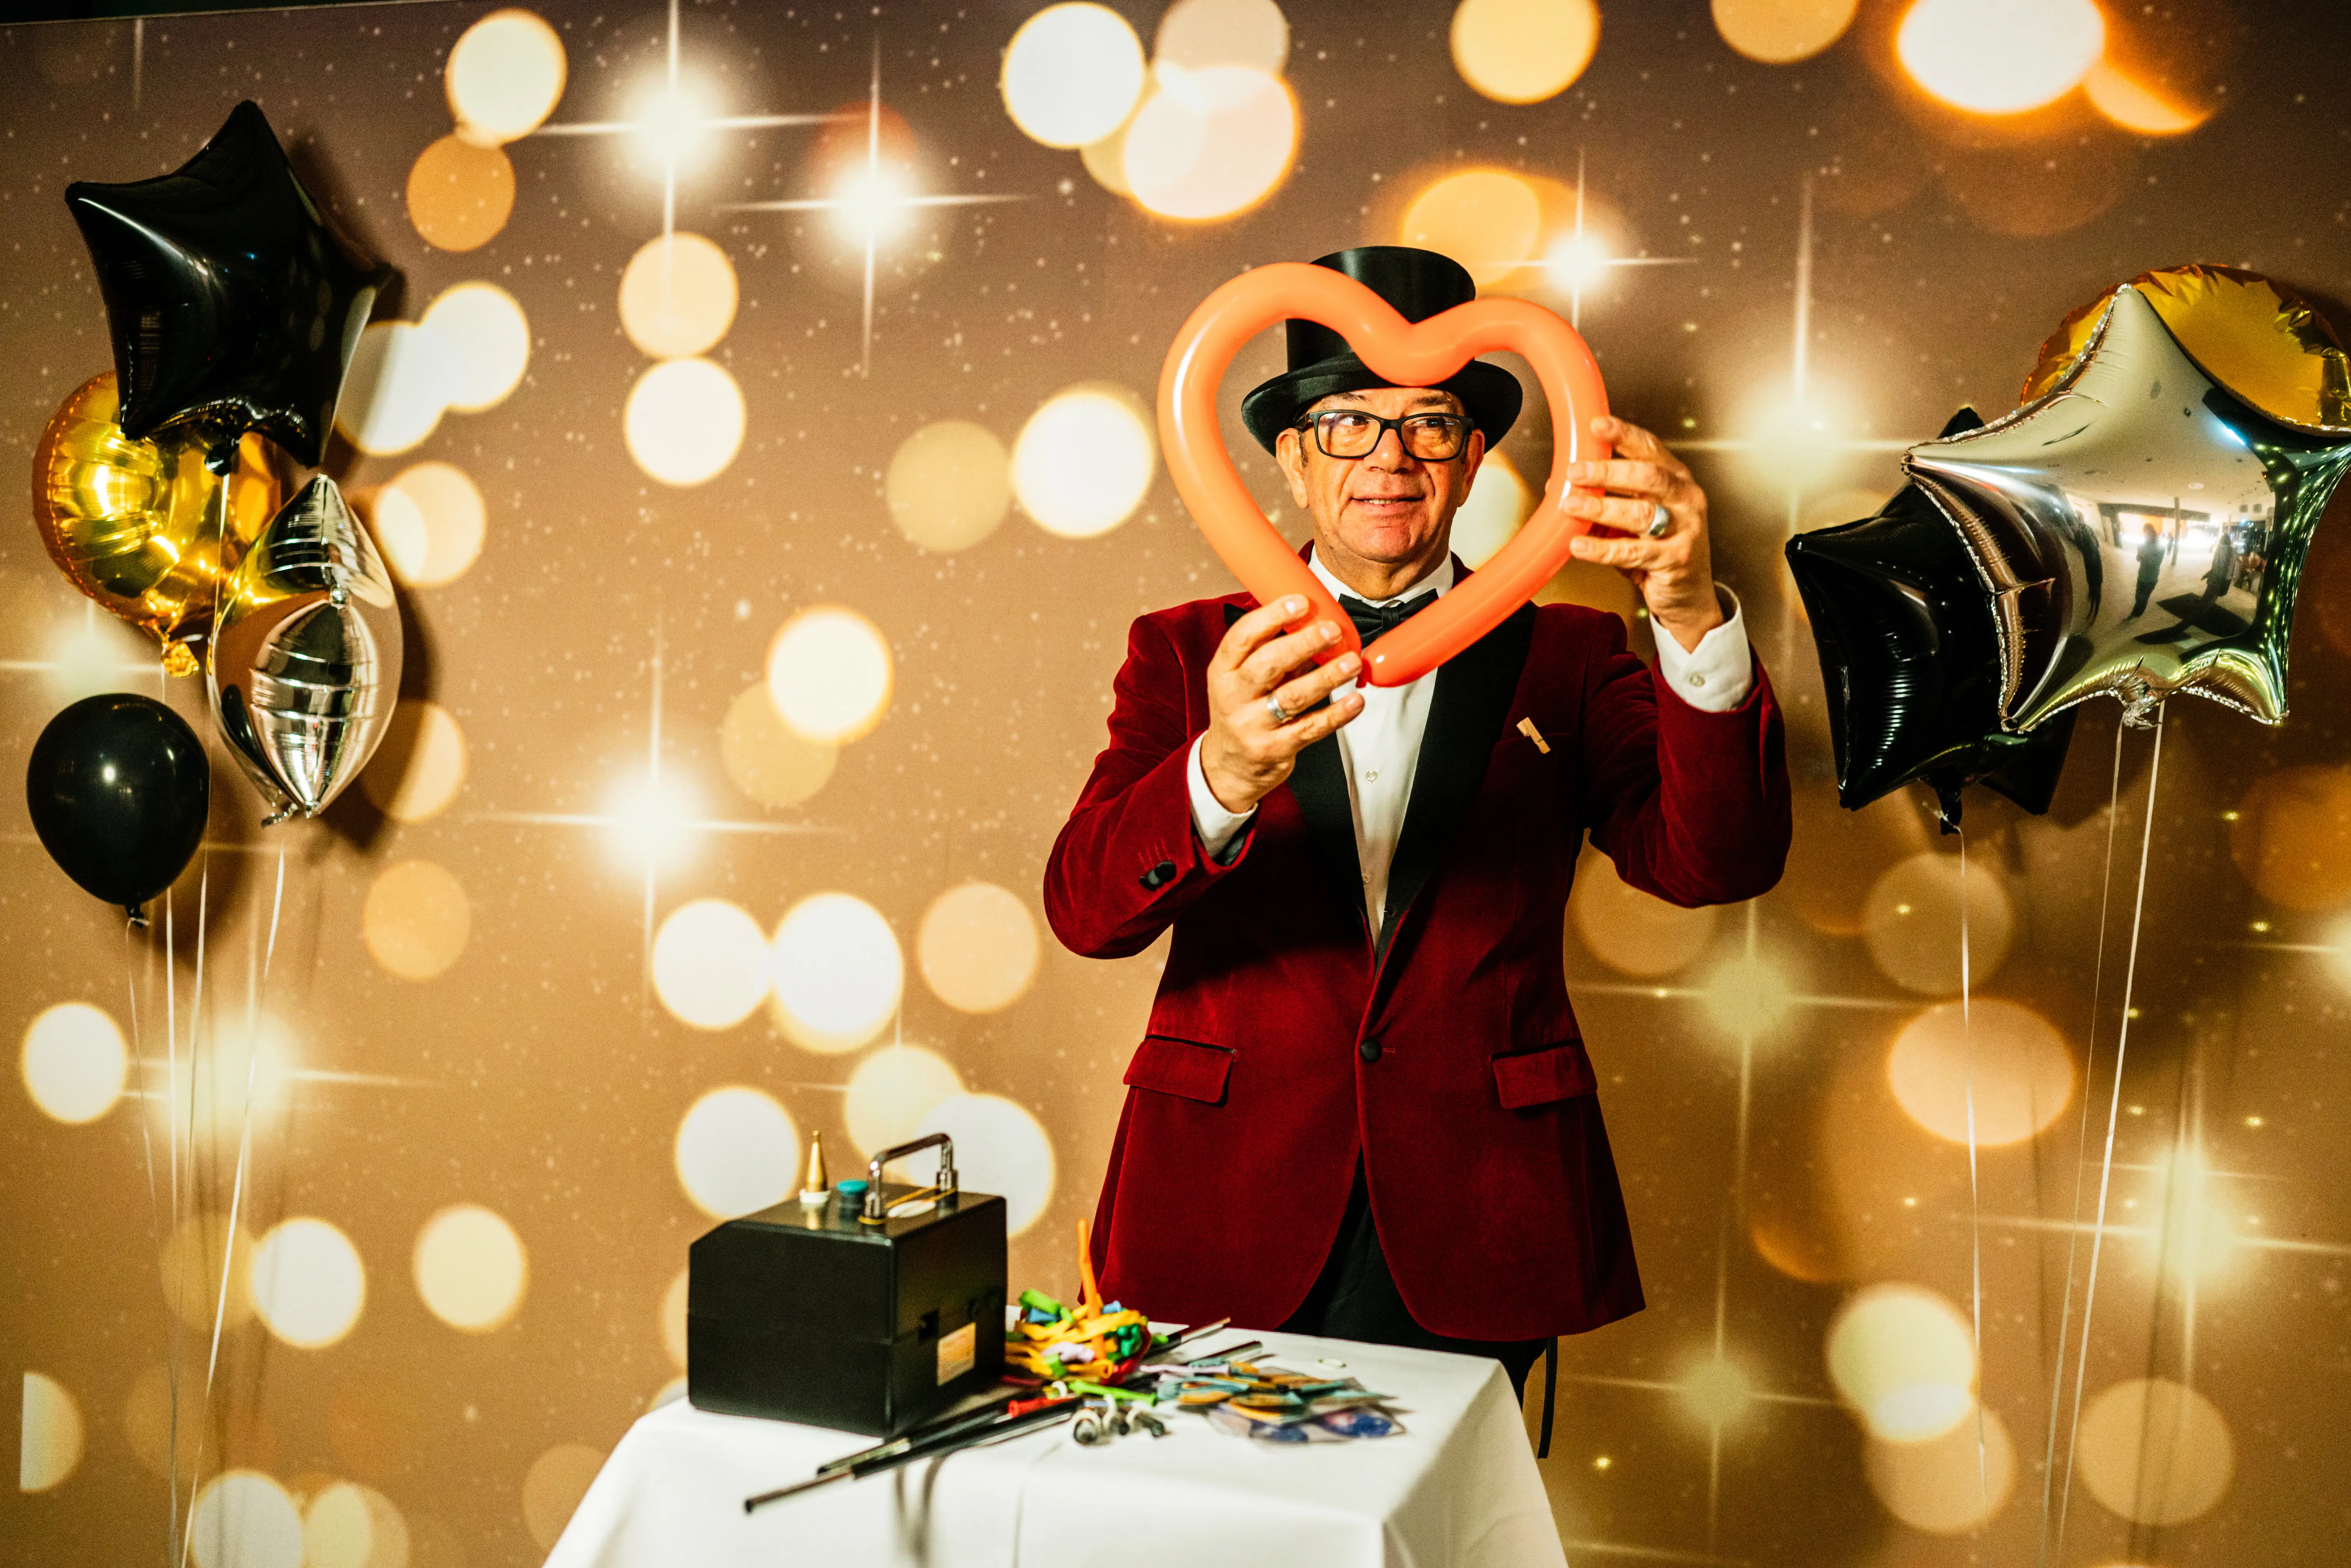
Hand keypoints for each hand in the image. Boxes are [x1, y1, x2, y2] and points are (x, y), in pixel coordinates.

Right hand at [1200, 595, 1363, 812]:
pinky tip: (1355, 701)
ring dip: (1327, 677)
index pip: (1242, 637)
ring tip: (1352, 662)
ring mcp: (1252, 725)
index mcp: (1223, 670)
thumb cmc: (1243, 711)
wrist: (1230, 766)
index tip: (1300, 603)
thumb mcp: (1243, 679)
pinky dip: (1336, 714)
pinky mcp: (1274, 749)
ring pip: (1292, 697)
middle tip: (1332, 631)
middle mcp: (1233, 696)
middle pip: (1267, 665)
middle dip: (1303, 644)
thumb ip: (1274, 653)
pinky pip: (1310, 729)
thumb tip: (1315, 623)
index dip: (1271, 616)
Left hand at [1561, 415, 1721, 652]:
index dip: (1623, 435)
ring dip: (1601, 507)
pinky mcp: (1677, 560)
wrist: (1688, 595)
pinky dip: (1603, 548)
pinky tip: (1578, 545)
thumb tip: (1558, 484)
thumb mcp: (1633, 518)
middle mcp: (1686, 498)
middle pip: (1648, 477)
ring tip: (1570, 504)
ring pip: (1642, 513)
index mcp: (1676, 479)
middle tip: (1575, 471)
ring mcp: (1686, 529)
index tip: (1595, 425)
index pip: (1650, 449)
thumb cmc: (1658, 549)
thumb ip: (1605, 499)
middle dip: (1608, 471)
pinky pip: (1634, 552)